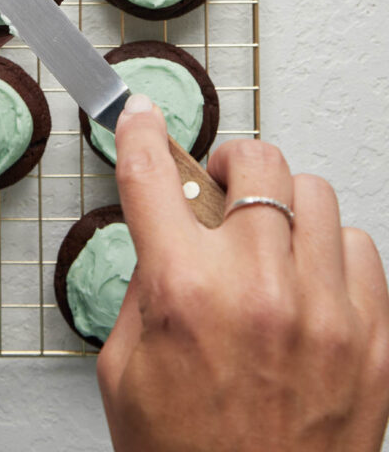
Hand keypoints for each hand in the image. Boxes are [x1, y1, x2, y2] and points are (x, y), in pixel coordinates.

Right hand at [97, 99, 388, 451]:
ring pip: (315, 193)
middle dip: (228, 166)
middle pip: (256, 161)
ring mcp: (326, 313)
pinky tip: (310, 281)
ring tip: (269, 241)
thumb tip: (167, 230)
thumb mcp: (123, 369)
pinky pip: (364, 247)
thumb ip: (144, 284)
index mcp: (185, 294)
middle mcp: (260, 290)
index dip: (141, 133)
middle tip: (219, 192)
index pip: (154, 176)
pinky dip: (333, 251)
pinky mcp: (374, 341)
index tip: (140, 117)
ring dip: (283, 206)